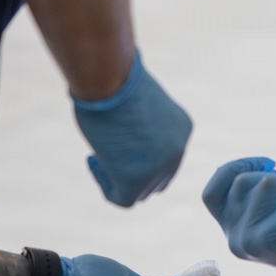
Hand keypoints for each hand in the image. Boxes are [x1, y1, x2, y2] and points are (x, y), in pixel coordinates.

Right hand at [74, 51, 191, 205]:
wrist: (110, 77)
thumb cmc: (117, 79)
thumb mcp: (138, 103)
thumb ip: (141, 127)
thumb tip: (127, 143)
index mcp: (182, 128)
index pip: (167, 157)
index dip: (142, 155)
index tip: (119, 140)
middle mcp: (178, 149)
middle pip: (159, 178)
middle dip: (133, 171)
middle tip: (107, 153)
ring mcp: (159, 167)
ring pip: (141, 191)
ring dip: (118, 177)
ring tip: (98, 154)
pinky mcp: (135, 180)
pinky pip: (122, 198)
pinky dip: (105, 184)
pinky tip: (93, 160)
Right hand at [202, 157, 275, 273]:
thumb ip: (258, 187)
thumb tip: (252, 169)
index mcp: (232, 231)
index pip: (211, 195)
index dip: (233, 169)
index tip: (267, 164)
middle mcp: (234, 239)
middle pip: (242, 182)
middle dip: (272, 177)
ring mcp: (247, 241)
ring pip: (266, 184)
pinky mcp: (267, 241)